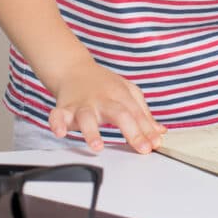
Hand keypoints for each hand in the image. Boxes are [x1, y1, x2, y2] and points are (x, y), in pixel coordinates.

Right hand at [48, 60, 165, 153]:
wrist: (74, 69)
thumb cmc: (104, 85)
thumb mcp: (128, 93)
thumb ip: (144, 114)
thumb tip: (160, 132)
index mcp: (120, 96)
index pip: (137, 114)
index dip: (147, 130)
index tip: (155, 145)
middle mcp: (102, 100)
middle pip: (119, 114)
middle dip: (132, 132)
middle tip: (142, 148)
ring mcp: (82, 104)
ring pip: (87, 117)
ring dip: (92, 132)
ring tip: (98, 146)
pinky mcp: (63, 108)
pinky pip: (57, 116)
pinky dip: (57, 124)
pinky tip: (61, 133)